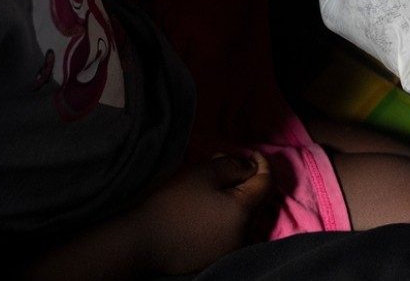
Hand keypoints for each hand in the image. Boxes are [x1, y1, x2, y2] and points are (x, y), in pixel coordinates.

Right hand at [134, 152, 273, 275]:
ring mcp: (231, 248)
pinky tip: (207, 205)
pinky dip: (225, 214)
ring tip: (212, 183)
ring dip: (235, 196)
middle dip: (245, 178)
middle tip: (224, 162)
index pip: (268, 183)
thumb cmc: (172, 203)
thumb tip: (250, 167)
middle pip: (256, 200)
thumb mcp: (205, 173)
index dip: (263, 164)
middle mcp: (245, 235)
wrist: (141, 240)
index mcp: (245, 213)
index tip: (252, 153)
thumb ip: (234, 165)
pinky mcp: (216, 256)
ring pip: (244, 215)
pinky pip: (230, 230)